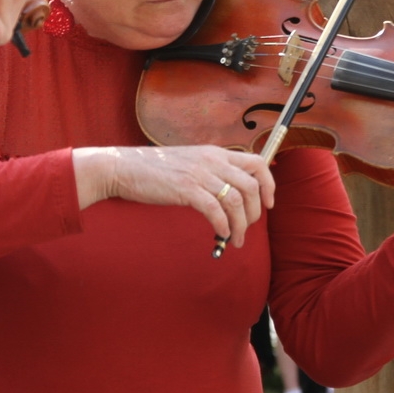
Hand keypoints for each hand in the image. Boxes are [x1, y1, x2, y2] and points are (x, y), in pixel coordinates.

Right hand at [73, 145, 274, 248]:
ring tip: (235, 239)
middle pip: (252, 185)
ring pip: (237, 201)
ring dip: (241, 225)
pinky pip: (216, 210)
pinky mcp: (186, 189)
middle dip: (256, 212)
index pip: (258, 162)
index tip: (268, 204)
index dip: (269, 184)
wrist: (124, 167)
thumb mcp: (190, 162)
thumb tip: (229, 194)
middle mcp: (212, 160)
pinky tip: (221, 235)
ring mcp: (199, 174)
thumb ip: (210, 172)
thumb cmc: (154, 170)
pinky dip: (223, 225)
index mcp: (215, 153)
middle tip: (247, 228)